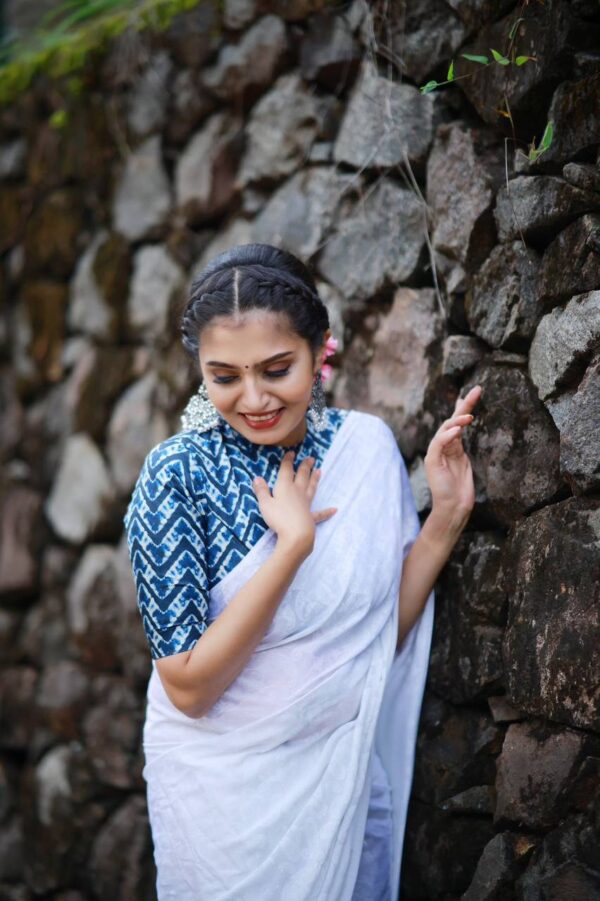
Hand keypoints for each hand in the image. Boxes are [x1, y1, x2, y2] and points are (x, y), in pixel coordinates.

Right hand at [252, 452, 336, 554]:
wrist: (296, 534)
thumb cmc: (278, 518)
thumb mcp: (265, 504)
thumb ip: (261, 491)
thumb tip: (257, 478)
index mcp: (285, 487)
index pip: (286, 470)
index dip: (288, 461)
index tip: (292, 453)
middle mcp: (297, 492)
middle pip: (302, 476)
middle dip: (305, 466)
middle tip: (311, 458)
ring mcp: (306, 504)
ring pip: (311, 488)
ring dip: (315, 479)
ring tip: (319, 471)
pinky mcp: (311, 517)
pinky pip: (320, 513)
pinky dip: (327, 512)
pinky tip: (334, 510)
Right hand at [423, 385, 481, 530]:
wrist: (453, 506)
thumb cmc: (460, 488)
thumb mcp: (465, 462)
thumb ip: (462, 445)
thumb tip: (464, 428)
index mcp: (452, 445)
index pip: (458, 421)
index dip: (465, 406)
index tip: (475, 392)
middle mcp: (443, 446)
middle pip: (452, 420)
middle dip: (464, 405)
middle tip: (477, 391)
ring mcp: (436, 453)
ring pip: (444, 430)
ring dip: (457, 421)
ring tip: (468, 416)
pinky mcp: (432, 461)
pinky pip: (438, 444)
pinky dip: (447, 436)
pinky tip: (456, 430)